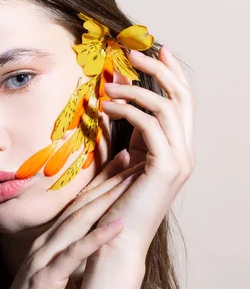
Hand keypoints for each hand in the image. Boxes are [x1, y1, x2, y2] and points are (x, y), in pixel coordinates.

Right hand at [0, 153, 142, 288]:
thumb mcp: (51, 276)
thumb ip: (66, 259)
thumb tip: (88, 248)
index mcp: (48, 244)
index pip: (77, 208)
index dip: (99, 184)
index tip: (120, 164)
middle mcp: (45, 245)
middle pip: (79, 207)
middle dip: (105, 181)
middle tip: (129, 157)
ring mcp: (43, 260)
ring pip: (77, 223)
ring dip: (105, 200)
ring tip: (129, 181)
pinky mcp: (45, 279)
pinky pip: (74, 256)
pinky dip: (96, 239)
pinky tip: (117, 225)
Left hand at [93, 44, 195, 256]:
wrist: (116, 238)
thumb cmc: (114, 201)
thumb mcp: (125, 158)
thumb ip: (129, 132)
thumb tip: (118, 100)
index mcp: (176, 148)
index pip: (182, 102)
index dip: (172, 73)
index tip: (156, 50)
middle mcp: (184, 152)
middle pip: (182, 97)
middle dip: (159, 70)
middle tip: (133, 53)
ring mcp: (179, 160)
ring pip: (167, 107)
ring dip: (135, 91)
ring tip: (107, 86)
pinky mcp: (166, 168)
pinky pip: (150, 125)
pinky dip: (128, 110)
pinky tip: (105, 107)